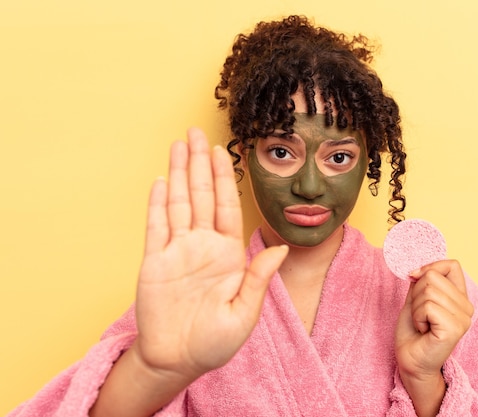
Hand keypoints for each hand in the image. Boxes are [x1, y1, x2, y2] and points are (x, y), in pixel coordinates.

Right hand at [135, 128, 287, 379]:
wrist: (179, 360)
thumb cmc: (215, 341)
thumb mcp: (245, 312)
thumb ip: (258, 277)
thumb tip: (281, 247)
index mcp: (227, 253)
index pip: (227, 206)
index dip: (225, 177)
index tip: (223, 151)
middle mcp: (202, 245)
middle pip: (202, 195)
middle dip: (200, 163)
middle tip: (197, 132)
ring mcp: (177, 251)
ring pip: (179, 202)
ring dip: (179, 173)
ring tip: (179, 144)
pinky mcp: (154, 261)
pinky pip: (156, 226)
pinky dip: (158, 203)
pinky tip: (163, 180)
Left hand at [395, 260, 473, 414]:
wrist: (410, 361)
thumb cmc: (413, 332)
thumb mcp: (416, 299)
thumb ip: (422, 281)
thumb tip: (419, 267)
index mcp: (461, 298)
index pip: (452, 265)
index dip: (430, 267)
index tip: (414, 277)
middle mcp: (467, 307)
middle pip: (434, 276)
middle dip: (417, 294)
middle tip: (420, 315)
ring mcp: (463, 319)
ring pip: (428, 291)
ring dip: (416, 308)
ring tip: (422, 324)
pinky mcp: (454, 328)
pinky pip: (428, 307)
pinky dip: (417, 317)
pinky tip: (424, 331)